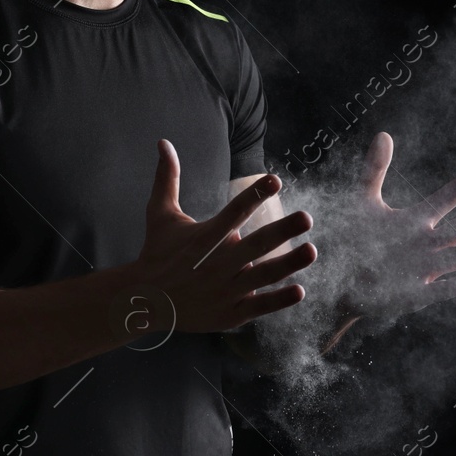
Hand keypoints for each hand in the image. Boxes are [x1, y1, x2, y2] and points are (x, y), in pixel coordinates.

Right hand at [131, 139, 317, 332]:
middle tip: (306, 217)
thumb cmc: (156, 253)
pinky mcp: (228, 313)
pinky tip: (299, 291)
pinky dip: (277, 301)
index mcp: (203, 238)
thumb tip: (163, 141)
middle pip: (254, 245)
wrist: (144, 301)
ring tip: (311, 250)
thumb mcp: (159, 214)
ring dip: (288, 264)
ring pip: (261, 277)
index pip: (233, 212)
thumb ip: (167, 178)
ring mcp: (223, 290)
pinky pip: (257, 307)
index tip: (275, 180)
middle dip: (281, 231)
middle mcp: (216, 263)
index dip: (254, 195)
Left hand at [337, 132, 455, 318]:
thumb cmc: (354, 238)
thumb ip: (374, 170)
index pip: (443, 200)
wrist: (338, 278)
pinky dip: (452, 287)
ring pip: (452, 258)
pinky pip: (436, 291)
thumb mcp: (363, 201)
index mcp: (415, 221)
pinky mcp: (413, 294)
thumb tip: (384, 134)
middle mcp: (424, 244)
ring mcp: (422, 270)